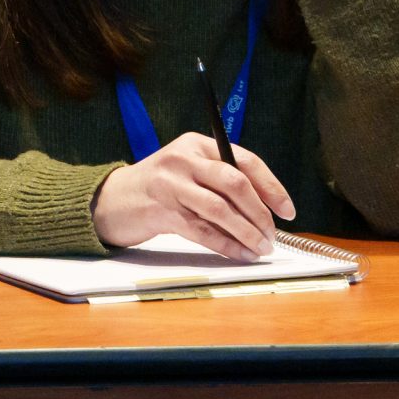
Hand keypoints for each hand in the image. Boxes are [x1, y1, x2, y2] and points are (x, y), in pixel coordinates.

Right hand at [91, 131, 294, 259]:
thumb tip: (266, 208)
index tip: (288, 210)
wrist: (110, 200)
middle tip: (272, 234)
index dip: (271, 187)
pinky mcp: (161, 211)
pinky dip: (227, 245)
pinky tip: (241, 254)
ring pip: (220, 209)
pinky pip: (203, 231)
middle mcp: (182, 160)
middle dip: (260, 212)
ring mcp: (169, 185)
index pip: (244, 161)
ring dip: (247, 232)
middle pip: (234, 183)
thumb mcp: (188, 169)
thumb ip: (219, 179)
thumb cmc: (159, 187)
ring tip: (261, 247)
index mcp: (196, 144)